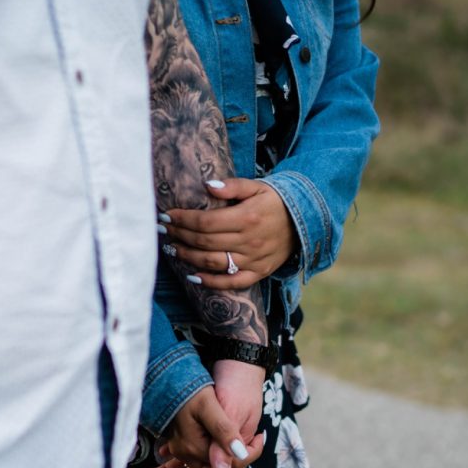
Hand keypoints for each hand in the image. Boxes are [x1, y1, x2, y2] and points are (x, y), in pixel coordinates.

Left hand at [145, 360, 265, 467]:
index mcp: (236, 448)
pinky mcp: (210, 429)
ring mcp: (218, 439)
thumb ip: (223, 439)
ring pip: (193, 462)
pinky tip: (161, 454)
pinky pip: (192, 447)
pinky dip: (176, 453)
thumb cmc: (236, 384)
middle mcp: (228, 448)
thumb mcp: (230, 410)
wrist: (240, 362)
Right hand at [147, 383, 253, 467]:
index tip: (259, 438)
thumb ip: (223, 433)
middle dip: (237, 454)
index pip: (226, 465)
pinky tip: (227, 436)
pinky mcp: (181, 443)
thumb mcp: (210, 407)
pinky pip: (203, 453)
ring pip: (212, 460)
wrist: (171, 377)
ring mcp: (181, 449)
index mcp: (193, 448)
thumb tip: (235, 460)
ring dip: (228, 451)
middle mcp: (184, 453)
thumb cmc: (190, 388)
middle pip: (219, 464)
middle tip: (254, 436)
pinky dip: (217, 447)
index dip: (245, 454)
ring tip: (242, 432)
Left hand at [162, 178, 298, 288]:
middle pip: (205, 242)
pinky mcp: (259, 272)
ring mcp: (253, 259)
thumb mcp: (257, 186)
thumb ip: (232, 186)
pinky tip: (193, 277)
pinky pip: (232, 282)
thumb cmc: (275, 201)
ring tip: (172, 249)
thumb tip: (206, 185)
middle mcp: (249, 241)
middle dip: (180, 236)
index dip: (183, 219)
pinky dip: (212, 282)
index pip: (205, 222)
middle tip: (163, 231)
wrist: (304, 221)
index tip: (167, 216)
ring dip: (189, 257)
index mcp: (246, 217)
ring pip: (213, 262)